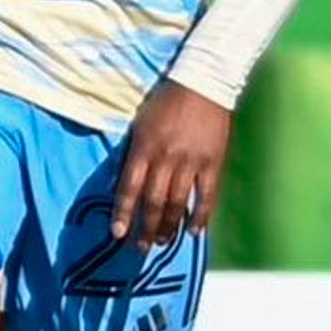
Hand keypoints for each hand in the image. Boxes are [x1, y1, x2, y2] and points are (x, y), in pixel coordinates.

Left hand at [111, 78, 231, 247]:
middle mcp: (166, 158)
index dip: (123, 213)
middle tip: (140, 247)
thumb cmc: (166, 101)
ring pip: (178, 203)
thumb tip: (120, 183)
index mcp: (144, 148)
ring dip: (169, 227)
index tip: (118, 233)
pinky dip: (200, 215)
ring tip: (162, 242)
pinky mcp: (213, 163)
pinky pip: (207, 196)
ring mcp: (191, 162)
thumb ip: (132, 153)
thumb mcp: (140, 123)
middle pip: (153, 202)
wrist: (203, 82)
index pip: (129, 188)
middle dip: (145, 228)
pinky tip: (194, 231)